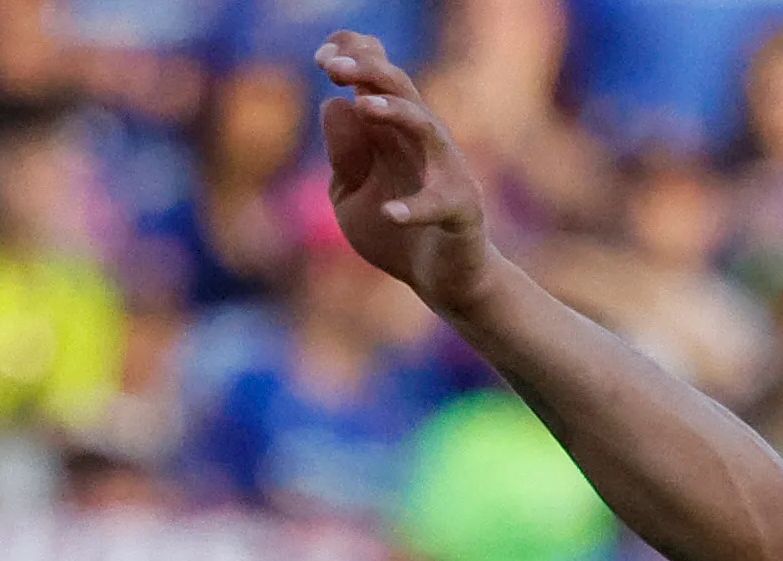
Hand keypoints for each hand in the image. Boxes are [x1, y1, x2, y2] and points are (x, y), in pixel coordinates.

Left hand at [317, 31, 502, 313]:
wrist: (444, 281)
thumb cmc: (396, 232)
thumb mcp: (351, 194)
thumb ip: (343, 155)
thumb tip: (336, 104)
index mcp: (392, 130)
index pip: (376, 77)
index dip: (352, 57)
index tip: (320, 58)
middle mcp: (422, 140)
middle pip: (399, 87)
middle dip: (367, 71)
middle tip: (333, 68)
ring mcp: (446, 171)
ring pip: (427, 127)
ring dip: (397, 113)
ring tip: (365, 107)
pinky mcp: (462, 210)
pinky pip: (441, 202)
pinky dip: (416, 208)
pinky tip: (391, 214)